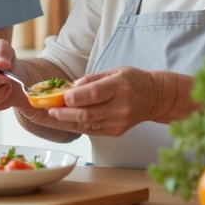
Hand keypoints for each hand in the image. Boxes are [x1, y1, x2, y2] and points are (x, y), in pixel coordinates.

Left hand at [45, 66, 181, 136]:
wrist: (155, 98)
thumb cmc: (132, 81)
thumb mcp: (114, 71)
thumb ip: (91, 80)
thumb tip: (70, 88)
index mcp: (120, 87)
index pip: (95, 94)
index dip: (76, 97)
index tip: (61, 97)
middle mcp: (120, 106)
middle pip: (88, 114)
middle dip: (65, 113)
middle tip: (50, 109)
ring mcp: (119, 122)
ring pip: (87, 125)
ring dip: (67, 122)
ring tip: (53, 115)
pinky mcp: (116, 132)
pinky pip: (92, 131)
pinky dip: (77, 126)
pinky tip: (66, 121)